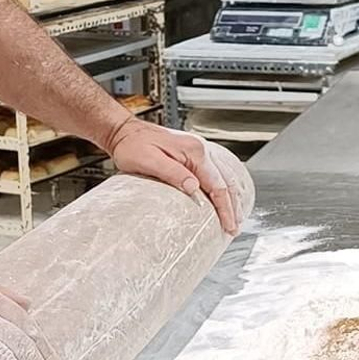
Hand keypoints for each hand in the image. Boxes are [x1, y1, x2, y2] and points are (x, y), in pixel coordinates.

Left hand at [105, 118, 238, 233]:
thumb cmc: (132, 145)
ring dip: (231, 198)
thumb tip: (194, 188)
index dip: (225, 208)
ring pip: (224, 176)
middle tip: (234, 227)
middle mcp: (200, 149)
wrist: (125, 132)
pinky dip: (223, 187)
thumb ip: (173, 173)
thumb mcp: (148, 161)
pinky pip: (215, 172)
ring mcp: (198, 150)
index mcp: (194, 151)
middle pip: (226, 181)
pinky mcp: (192, 154)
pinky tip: (223, 197)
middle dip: (233, 206)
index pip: (217, 184)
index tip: (229, 225)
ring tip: (234, 217)